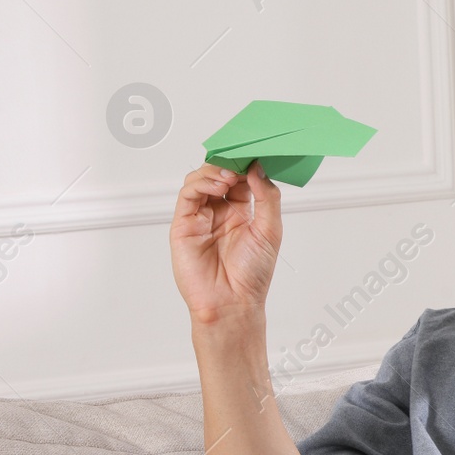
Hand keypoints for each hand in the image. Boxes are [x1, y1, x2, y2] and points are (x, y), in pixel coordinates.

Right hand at [170, 162, 281, 323]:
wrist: (232, 302)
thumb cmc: (252, 273)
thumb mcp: (270, 229)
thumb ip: (266, 197)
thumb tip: (258, 167)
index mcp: (242, 212)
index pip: (241, 178)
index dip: (247, 164)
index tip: (257, 152)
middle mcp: (219, 212)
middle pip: (219, 175)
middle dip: (230, 163)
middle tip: (242, 157)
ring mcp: (200, 216)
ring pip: (201, 180)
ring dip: (215, 170)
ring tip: (230, 174)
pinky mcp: (183, 224)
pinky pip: (188, 194)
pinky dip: (200, 182)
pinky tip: (217, 183)